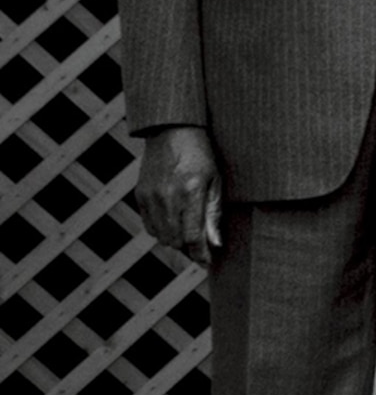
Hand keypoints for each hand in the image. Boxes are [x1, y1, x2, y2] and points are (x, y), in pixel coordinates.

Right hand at [135, 125, 222, 265]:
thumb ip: (213, 214)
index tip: (207, 262)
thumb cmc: (201, 155)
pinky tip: (173, 226)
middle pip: (175, 240)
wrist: (171, 132)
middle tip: (200, 251)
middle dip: (188, 250)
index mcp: (191, 191)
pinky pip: (149, 225)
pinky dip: (161, 231)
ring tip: (188, 239)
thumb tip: (214, 243)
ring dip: (175, 242)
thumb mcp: (216, 181)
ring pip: (160, 236)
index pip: (192, 236)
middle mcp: (168, 196)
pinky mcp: (140, 195)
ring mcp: (150, 196)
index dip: (200, 254)